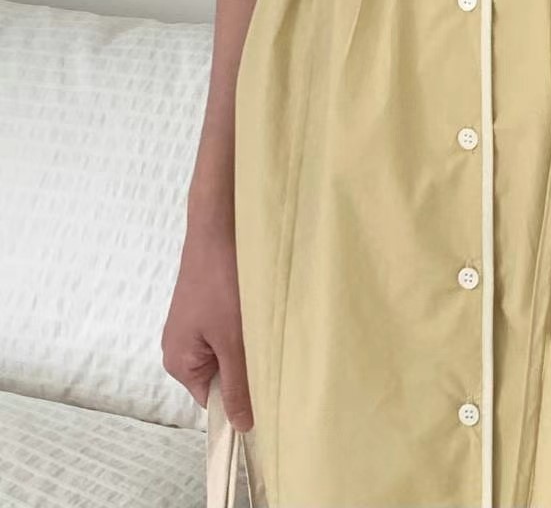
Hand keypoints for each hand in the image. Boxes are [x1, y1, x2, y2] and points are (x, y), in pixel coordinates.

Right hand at [161, 218, 253, 432]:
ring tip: (262, 330)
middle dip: (245, 368)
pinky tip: (257, 314)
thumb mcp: (233, 341)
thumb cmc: (221, 283)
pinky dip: (243, 327)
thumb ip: (238, 385)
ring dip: (246, 346)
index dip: (239, 400)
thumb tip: (243, 427)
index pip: (211, 400)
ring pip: (226, 351)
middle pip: (219, 376)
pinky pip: (225, 330)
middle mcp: (178, 347)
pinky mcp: (204, 305)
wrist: (218, 226)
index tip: (267, 393)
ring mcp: (191, 324)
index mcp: (177, 362)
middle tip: (268, 354)